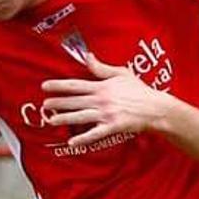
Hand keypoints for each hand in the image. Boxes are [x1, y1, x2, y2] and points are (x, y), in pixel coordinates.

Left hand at [41, 53, 170, 145]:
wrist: (155, 107)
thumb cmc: (139, 90)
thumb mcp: (121, 73)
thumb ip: (101, 67)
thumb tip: (87, 57)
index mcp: (102, 87)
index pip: (75, 85)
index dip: (58, 85)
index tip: (45, 86)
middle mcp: (101, 100)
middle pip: (75, 101)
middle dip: (58, 103)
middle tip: (44, 105)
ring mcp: (106, 114)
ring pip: (81, 116)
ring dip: (64, 118)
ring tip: (51, 120)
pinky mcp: (112, 127)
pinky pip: (95, 133)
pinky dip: (83, 138)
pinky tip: (71, 142)